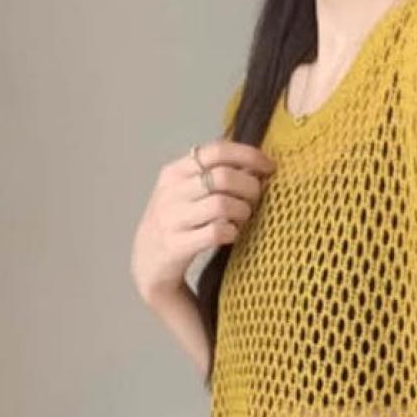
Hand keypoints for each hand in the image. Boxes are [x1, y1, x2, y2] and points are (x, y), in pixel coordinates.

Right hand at [130, 139, 275, 303]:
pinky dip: (233, 233)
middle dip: (251, 188)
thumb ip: (215, 177)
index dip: (248, 155)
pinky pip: (217, 232)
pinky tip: (232, 235)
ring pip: (223, 204)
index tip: (269, 167)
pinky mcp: (177, 245)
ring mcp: (172, 219)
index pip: (216, 151)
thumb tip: (257, 166)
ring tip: (243, 219)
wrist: (148, 265)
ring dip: (243, 212)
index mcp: (174, 172)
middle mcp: (171, 192)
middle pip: (224, 177)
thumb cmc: (178, 225)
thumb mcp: (187, 194)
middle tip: (256, 201)